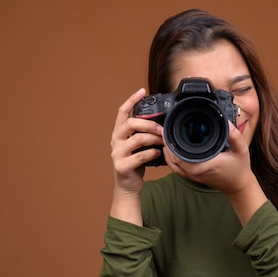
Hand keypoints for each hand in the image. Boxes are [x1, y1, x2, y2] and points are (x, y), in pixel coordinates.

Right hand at [109, 88, 163, 224]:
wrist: (128, 185)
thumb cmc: (135, 163)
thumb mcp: (137, 145)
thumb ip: (143, 133)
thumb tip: (161, 123)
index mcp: (118, 133)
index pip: (122, 112)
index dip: (131, 100)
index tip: (142, 91)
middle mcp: (115, 141)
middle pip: (130, 124)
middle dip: (149, 124)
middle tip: (161, 129)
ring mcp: (117, 154)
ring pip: (137, 139)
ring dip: (153, 139)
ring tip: (162, 142)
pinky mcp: (122, 166)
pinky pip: (140, 156)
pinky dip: (152, 153)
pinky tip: (158, 153)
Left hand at [163, 122, 266, 223]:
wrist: (238, 186)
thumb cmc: (239, 169)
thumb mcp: (241, 150)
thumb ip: (235, 135)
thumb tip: (226, 122)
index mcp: (204, 164)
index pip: (179, 155)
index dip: (170, 143)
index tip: (168, 131)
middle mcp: (196, 172)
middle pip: (172, 159)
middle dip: (167, 145)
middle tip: (165, 132)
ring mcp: (194, 176)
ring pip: (173, 166)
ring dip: (167, 153)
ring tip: (166, 140)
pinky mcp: (194, 177)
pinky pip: (177, 170)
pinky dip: (171, 161)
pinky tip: (170, 153)